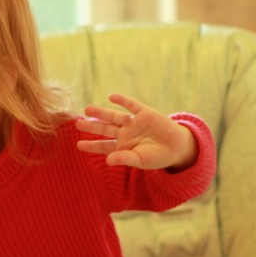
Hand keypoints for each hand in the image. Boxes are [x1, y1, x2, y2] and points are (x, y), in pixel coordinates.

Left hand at [75, 93, 196, 169]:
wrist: (178, 147)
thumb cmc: (158, 157)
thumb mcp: (140, 160)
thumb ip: (124, 159)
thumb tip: (107, 160)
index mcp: (123, 146)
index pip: (104, 146)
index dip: (91, 145)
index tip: (78, 145)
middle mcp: (125, 133)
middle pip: (105, 129)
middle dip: (91, 126)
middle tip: (76, 123)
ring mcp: (134, 123)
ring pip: (114, 116)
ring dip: (101, 113)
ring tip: (87, 109)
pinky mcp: (145, 114)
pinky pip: (131, 105)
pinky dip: (122, 100)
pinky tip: (111, 96)